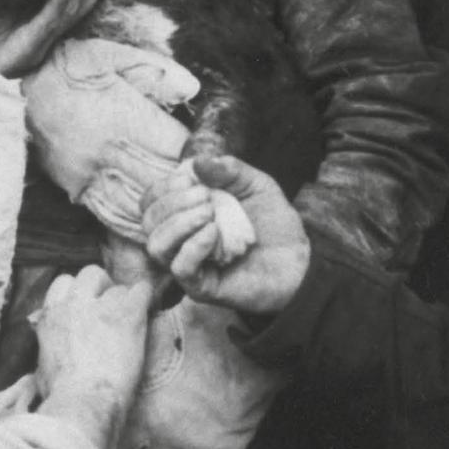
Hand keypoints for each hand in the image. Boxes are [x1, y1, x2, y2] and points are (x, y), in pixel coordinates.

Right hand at [33, 264, 148, 413]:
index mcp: (51, 316)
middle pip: (91, 274)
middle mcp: (75, 305)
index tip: (87, 304)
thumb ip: (47, 347)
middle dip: (102, 286)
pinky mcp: (128, 316)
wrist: (83, 403)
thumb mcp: (41, 367)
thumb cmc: (61, 396)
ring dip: (124, 300)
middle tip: (110, 307)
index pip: (64, 283)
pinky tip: (149, 309)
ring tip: (131, 318)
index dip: (79, 292)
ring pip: (118, 287)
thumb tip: (47, 347)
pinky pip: (142, 291)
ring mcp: (102, 308)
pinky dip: (146, 298)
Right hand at [141, 155, 309, 317]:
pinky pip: (180, 267)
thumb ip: (229, 170)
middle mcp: (181, 238)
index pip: (150, 200)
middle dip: (172, 203)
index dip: (164, 187)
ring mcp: (188, 263)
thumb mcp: (255, 184)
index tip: (192, 179)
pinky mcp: (200, 286)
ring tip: (209, 214)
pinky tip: (214, 233)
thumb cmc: (273, 223)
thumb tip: (197, 162)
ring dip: (178, 223)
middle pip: (148, 220)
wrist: (300, 260)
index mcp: (185, 212)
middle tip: (206, 198)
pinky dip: (193, 245)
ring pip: (156, 245)